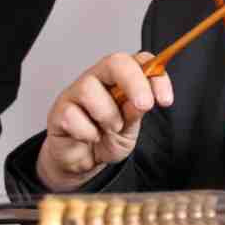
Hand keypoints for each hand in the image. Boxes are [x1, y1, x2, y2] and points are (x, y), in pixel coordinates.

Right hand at [36, 51, 172, 191]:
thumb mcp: (130, 129)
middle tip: (144, 105)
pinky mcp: (60, 110)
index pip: (141, 61)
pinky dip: (87, 132)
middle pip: (114, 62)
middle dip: (133, 83)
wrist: (83, 162)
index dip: (156, 76)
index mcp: (121, 78)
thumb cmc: (108, 138)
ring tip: (111, 129)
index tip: (165, 99)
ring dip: (107, 115)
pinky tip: (90, 137)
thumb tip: (141, 100)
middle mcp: (99, 78)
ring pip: (89, 89)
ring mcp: (76, 92)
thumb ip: (135, 113)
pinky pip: (73, 116)